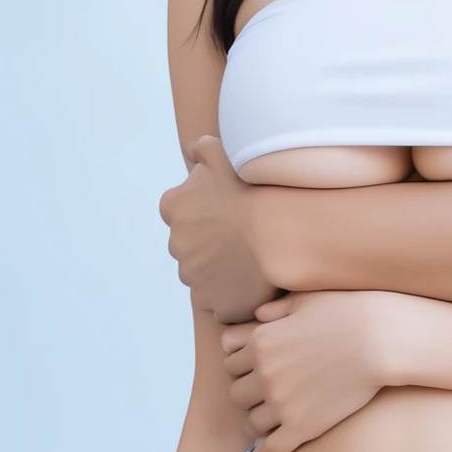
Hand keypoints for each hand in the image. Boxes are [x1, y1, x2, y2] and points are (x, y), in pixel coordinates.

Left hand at [160, 136, 272, 322]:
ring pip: (206, 274)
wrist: (278, 231)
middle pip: (192, 246)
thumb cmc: (253, 189)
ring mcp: (193, 277)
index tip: (231, 214)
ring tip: (255, 261)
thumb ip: (203, 149)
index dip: (207, 214)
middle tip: (247, 237)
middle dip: (213, 244)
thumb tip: (192, 150)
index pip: (182, 213)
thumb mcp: (224, 154)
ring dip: (223, 270)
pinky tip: (255, 282)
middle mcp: (176, 244)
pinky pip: (221, 301)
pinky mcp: (213, 302)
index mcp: (174, 207)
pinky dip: (233, 295)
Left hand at [221, 290, 404, 451]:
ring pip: (251, 421)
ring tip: (273, 417)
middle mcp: (264, 374)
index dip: (243, 366)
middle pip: (237, 393)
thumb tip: (257, 314)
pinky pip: (269, 450)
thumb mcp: (305, 300)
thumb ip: (276, 309)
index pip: (231, 363)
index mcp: (260, 342)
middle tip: (267, 392)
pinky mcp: (301, 427)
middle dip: (249, 392)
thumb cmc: (348, 313)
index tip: (255, 370)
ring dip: (259, 419)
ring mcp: (281, 403)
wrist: (381, 340)